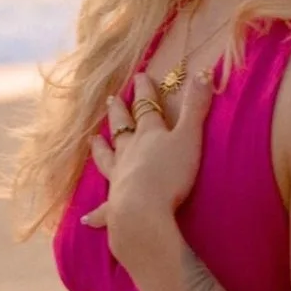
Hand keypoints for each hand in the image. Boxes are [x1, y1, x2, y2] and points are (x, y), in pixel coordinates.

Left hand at [82, 70, 213, 269]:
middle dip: (119, 112)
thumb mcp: (189, 136)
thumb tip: (204, 71)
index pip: (146, 107)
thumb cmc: (170, 173)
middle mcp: (130, 151)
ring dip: (100, 149)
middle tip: (110, 99)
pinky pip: (103, 209)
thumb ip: (196, 106)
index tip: (139, 76)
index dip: (144, 91)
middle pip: (122, 127)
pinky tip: (86, 218)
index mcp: (149, 134)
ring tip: (93, 140)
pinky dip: (96, 213)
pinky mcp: (114, 205)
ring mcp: (119, 177)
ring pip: (107, 159)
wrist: (143, 211)